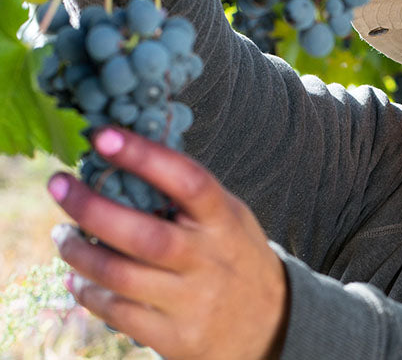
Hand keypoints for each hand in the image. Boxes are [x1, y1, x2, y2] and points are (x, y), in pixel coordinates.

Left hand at [49, 127, 287, 358]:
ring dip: (78, 252)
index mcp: (224, 222)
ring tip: (62, 234)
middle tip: (59, 185)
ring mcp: (192, 301)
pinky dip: (87, 292)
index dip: (146, 156)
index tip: (105, 136)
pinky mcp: (174, 336)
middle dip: (91, 207)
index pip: (189, 182)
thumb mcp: (231, 219)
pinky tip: (78, 278)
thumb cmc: (237, 258)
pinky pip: (117, 312)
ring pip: (119, 276)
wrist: (270, 324)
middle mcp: (208, 260)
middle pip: (143, 235)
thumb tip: (129, 154)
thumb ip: (191, 195)